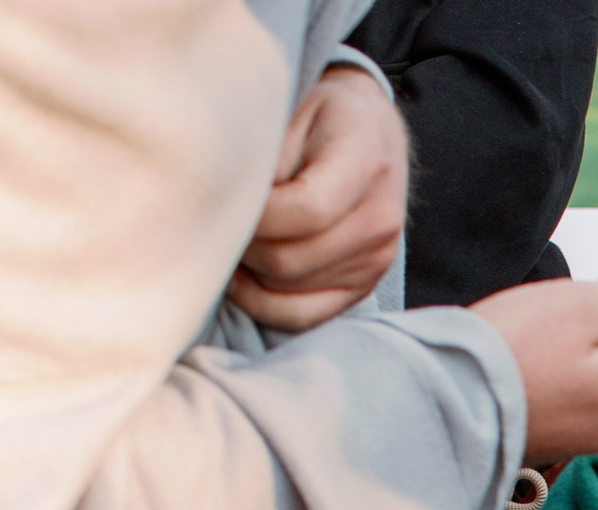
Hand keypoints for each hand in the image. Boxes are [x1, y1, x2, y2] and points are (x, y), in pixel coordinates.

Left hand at [230, 66, 408, 330]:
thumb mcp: (290, 108)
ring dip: (249, 268)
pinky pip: (306, 314)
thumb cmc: (320, 115)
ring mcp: (376, 258)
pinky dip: (265, 302)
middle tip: (217, 218)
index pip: (305, 211)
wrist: (371, 130)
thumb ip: (264, 154)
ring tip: (231, 236)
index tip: (221, 197)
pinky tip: (243, 276)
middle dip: (241, 242)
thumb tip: (225, 205)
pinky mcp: (364, 284)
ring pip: (289, 288)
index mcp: (367, 161)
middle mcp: (380, 219)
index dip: (252, 214)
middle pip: (290, 258)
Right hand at [473, 272, 597, 463]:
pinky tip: (529, 357)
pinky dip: (562, 370)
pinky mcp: (550, 438)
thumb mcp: (584, 308)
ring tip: (544, 328)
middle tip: (572, 300)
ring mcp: (581, 436)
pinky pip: (574, 396)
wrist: (438, 398)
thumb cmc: (508, 349)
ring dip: (588, 344)